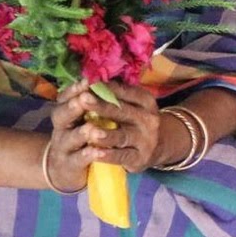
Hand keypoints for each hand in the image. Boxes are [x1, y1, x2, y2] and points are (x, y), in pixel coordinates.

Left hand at [48, 81, 165, 180]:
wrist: (152, 148)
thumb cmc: (131, 121)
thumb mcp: (130, 105)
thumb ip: (114, 94)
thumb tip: (90, 79)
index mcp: (146, 101)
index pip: (127, 92)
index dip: (107, 88)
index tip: (88, 83)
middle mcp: (149, 119)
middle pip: (123, 111)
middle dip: (102, 106)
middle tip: (83, 99)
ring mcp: (146, 139)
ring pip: (123, 135)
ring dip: (107, 134)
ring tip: (91, 131)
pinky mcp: (140, 158)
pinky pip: (123, 156)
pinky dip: (109, 155)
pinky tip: (96, 154)